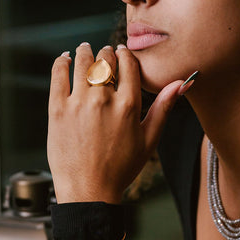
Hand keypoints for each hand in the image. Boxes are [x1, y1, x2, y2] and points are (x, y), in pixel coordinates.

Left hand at [47, 43, 183, 203]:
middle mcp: (103, 99)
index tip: (121, 51)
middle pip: (105, 60)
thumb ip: (163, 108)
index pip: (128, 64)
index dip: (125, 54)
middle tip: (104, 53)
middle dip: (106, 53)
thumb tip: (182, 83)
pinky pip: (58, 75)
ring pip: (82, 63)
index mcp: (128, 105)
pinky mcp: (57, 109)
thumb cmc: (121, 168)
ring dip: (85, 52)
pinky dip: (62, 62)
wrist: (89, 190)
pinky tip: (65, 59)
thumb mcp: (149, 140)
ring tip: (84, 49)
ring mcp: (78, 103)